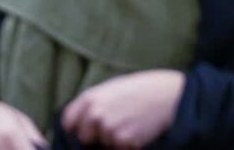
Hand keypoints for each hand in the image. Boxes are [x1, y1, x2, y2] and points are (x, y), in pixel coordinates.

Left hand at [61, 70, 184, 148]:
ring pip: (105, 144)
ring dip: (115, 140)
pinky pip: (121, 149)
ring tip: (130, 124)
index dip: (76, 127)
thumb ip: (90, 105)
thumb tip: (78, 122)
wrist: (166, 95)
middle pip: (84, 138)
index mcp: (88, 99)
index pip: (68, 122)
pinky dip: (129, 145)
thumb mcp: (108, 90)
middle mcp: (95, 114)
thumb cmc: (137, 90)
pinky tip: (138, 131)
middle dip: (95, 136)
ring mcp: (110, 129)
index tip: (82, 129)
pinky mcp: (126, 141)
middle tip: (113, 126)